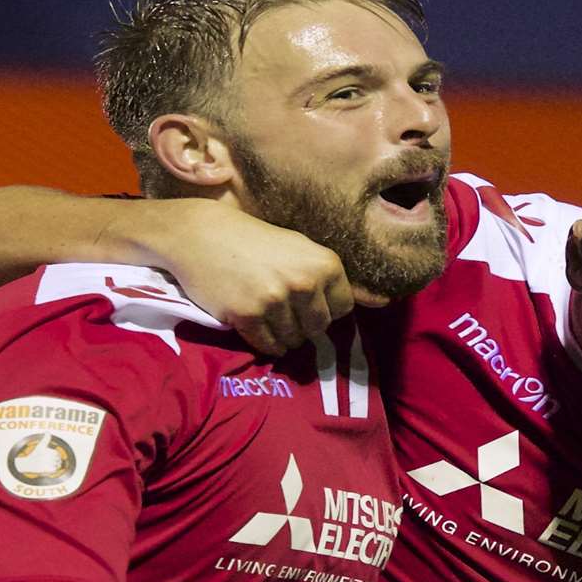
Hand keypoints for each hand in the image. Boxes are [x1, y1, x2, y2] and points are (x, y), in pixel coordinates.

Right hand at [151, 202, 356, 354]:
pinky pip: (268, 346)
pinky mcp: (248, 315)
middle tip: (278, 305)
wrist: (199, 235)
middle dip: (302, 324)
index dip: (323, 308)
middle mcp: (305, 282)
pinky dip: (262, 341)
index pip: (343, 310)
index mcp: (324, 263)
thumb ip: (330, 277)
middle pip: (319, 329)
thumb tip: (382, 303)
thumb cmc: (253, 241)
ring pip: (294, 341)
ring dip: (281, 334)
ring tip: (263, 310)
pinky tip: (251, 321)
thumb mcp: (299, 249)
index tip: (302, 298)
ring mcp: (276, 299)